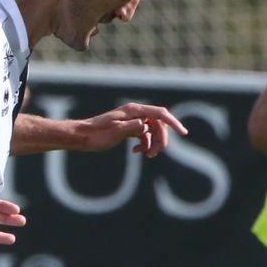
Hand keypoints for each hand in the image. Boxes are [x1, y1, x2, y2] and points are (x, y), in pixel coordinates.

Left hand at [72, 102, 186, 154]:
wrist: (83, 136)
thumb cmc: (97, 134)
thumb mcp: (116, 131)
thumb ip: (133, 127)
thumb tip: (147, 125)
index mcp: (134, 111)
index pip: (159, 114)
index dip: (173, 122)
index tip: (183, 133)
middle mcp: (135, 113)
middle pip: (159, 124)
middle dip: (160, 139)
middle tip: (153, 154)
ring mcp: (132, 120)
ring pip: (153, 130)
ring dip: (153, 143)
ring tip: (146, 155)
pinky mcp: (129, 128)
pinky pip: (145, 135)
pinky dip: (144, 144)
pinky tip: (136, 151)